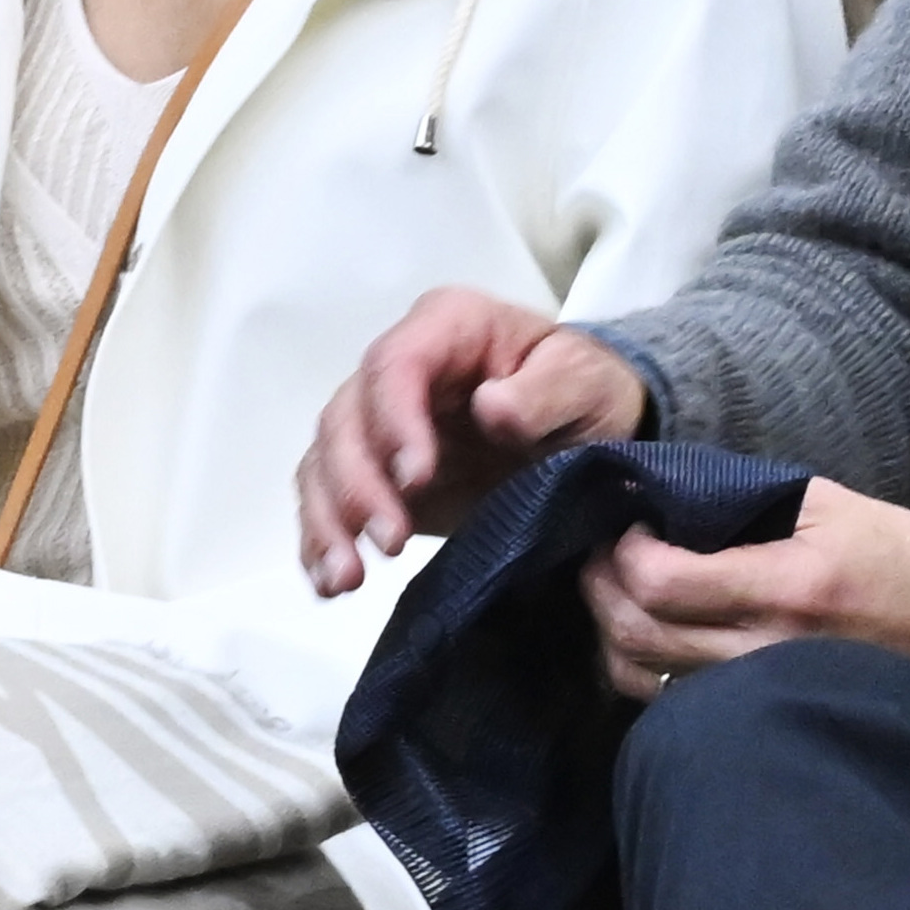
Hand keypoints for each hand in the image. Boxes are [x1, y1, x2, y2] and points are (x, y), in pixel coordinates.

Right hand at [299, 290, 646, 591]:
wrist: (587, 429)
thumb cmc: (587, 394)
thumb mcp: (586, 385)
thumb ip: (544, 394)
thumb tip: (490, 408)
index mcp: (448, 327)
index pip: (395, 364)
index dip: (393, 421)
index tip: (416, 479)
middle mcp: (398, 368)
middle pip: (345, 418)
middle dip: (356, 484)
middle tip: (392, 541)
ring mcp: (379, 421)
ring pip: (325, 461)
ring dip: (329, 520)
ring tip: (347, 578)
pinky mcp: (374, 471)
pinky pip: (329, 498)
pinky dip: (322, 540)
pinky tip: (331, 582)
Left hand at [583, 480, 909, 699]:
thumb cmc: (899, 557)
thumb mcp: (831, 505)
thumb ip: (743, 499)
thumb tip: (659, 492)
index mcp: (789, 587)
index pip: (663, 582)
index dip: (623, 553)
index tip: (626, 527)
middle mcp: (768, 650)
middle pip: (638, 634)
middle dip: (600, 588)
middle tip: (597, 554)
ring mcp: (763, 693)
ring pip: (643, 679)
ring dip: (610, 632)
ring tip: (612, 592)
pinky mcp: (761, 715)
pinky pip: (670, 706)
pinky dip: (640, 671)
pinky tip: (644, 636)